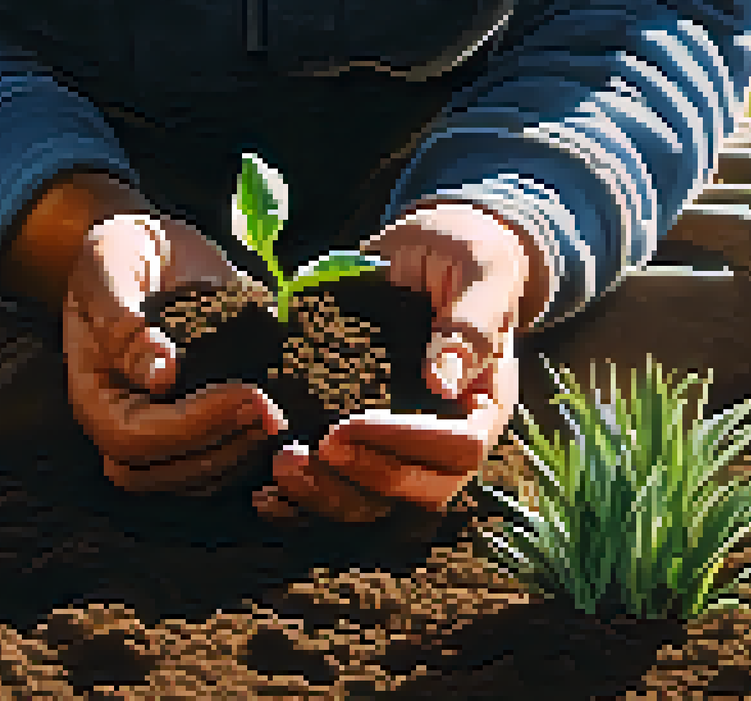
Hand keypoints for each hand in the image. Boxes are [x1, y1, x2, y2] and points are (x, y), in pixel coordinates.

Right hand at [63, 213, 290, 496]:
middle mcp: (122, 424)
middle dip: (221, 448)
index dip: (190, 426)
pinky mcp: (196, 429)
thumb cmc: (121, 254)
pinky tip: (287, 424)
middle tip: (273, 412)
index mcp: (94, 393)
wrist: (147, 250)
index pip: (132, 438)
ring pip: (196, 479)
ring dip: (243, 456)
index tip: (245, 394)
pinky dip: (254, 454)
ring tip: (284, 417)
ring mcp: (159, 434)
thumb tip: (159, 375)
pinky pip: (222, 465)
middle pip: (162, 474)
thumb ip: (124, 321)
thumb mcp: (110, 269)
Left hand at [253, 202, 542, 524]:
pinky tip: (266, 495)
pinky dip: (306, 498)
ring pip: (377, 499)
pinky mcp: (368, 440)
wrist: (431, 251)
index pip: (460, 449)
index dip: (405, 445)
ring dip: (327, 493)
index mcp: (485, 404)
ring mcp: (408, 443)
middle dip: (361, 477)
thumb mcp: (478, 272)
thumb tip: (443, 381)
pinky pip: (343, 485)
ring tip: (282, 466)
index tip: (346, 426)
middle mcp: (450, 435)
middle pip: (419, 489)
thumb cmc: (465, 256)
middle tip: (305, 451)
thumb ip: (469, 323)